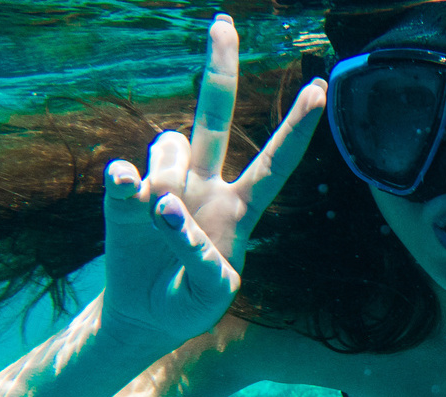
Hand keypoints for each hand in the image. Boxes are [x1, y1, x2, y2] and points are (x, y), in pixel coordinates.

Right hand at [99, 14, 325, 346]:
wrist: (143, 318)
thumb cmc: (189, 304)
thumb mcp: (210, 294)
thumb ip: (198, 256)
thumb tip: (162, 207)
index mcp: (241, 208)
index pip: (275, 162)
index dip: (297, 128)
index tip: (320, 87)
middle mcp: (206, 186)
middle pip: (215, 116)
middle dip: (219, 68)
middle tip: (223, 23)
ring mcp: (165, 186)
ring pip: (169, 145)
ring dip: (168, 172)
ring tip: (161, 216)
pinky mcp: (125, 199)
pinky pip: (126, 173)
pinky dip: (127, 180)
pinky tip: (128, 191)